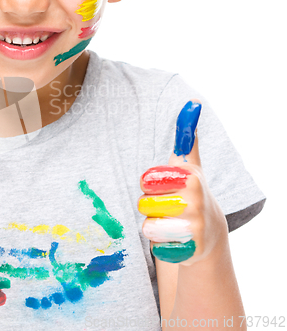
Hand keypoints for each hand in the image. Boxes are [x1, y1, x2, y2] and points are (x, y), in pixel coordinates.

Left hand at [138, 101, 226, 264]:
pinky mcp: (189, 250)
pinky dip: (160, 245)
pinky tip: (175, 240)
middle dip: (148, 206)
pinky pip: (155, 247)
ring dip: (153, 226)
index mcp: (189, 176)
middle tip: (167, 206)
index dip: (149, 185)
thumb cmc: (190, 192)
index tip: (164, 186)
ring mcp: (193, 226)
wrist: (209, 234)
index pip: (146, 179)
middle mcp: (194, 199)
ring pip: (147, 226)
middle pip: (143, 203)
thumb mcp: (189, 164)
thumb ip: (186, 137)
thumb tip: (192, 102)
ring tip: (171, 223)